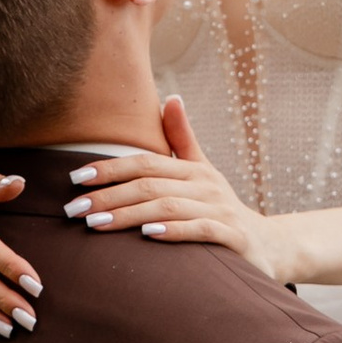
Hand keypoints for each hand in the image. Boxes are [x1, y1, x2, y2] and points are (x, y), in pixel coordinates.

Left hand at [65, 97, 284, 280]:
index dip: (110, 168)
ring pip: (169, 208)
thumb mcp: (203, 171)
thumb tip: (170, 97)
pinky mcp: (233, 237)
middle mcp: (206, 186)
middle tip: (74, 209)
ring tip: (96, 224)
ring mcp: (220, 211)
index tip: (75, 178)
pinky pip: (200, 231)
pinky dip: (174, 231)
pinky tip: (147, 235)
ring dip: (129, 215)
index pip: (145, 163)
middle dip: (108, 196)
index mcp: (194, 170)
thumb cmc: (221, 207)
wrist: (268, 245)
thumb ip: (183, 139)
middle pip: (149, 186)